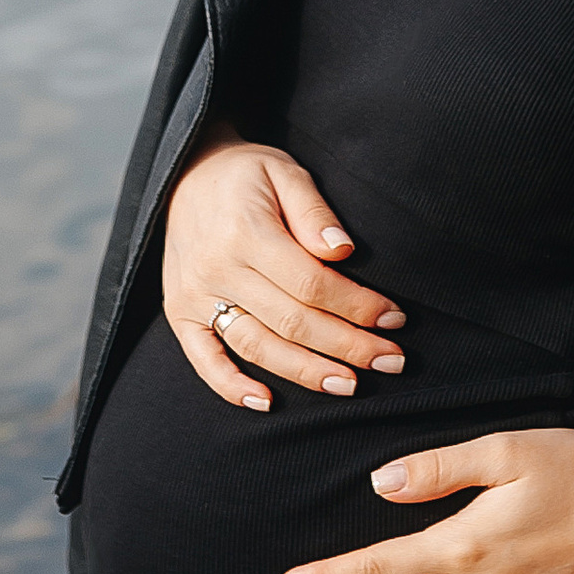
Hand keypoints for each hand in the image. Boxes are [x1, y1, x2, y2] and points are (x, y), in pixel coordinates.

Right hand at [161, 140, 406, 411]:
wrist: (185, 172)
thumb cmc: (247, 174)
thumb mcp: (285, 171)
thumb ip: (314, 210)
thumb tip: (343, 252)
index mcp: (245, 231)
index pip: (311, 284)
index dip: (356, 306)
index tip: (394, 318)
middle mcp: (216, 268)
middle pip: (291, 321)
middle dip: (347, 346)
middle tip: (392, 360)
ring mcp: (193, 294)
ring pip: (256, 346)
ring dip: (305, 372)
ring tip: (348, 385)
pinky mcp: (180, 312)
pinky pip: (203, 359)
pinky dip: (231, 387)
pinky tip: (266, 402)